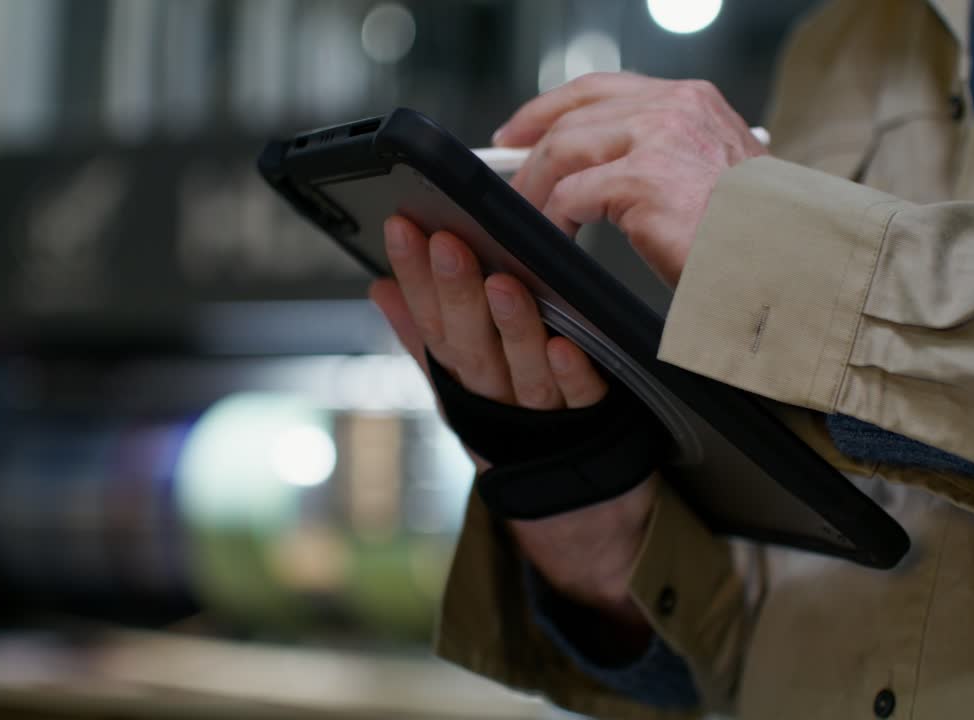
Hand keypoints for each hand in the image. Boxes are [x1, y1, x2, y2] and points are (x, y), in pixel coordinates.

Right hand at [369, 215, 654, 635]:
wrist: (578, 516)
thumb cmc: (520, 436)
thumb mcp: (464, 389)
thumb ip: (425, 339)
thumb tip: (380, 287)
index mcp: (465, 381)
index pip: (431, 323)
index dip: (415, 277)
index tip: (403, 228)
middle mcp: (497, 399)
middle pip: (469, 345)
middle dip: (454, 292)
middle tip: (447, 241)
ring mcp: (542, 417)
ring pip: (521, 369)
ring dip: (511, 326)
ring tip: (501, 282)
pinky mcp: (594, 427)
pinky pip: (580, 399)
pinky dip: (571, 374)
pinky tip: (565, 345)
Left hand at [496, 72, 766, 285]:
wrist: (784, 264)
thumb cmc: (753, 235)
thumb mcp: (712, 177)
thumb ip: (664, 158)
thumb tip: (601, 171)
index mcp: (692, 101)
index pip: (602, 89)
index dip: (552, 108)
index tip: (522, 132)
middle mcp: (675, 107)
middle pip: (574, 114)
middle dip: (531, 147)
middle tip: (511, 180)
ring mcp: (658, 139)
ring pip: (564, 150)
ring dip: (536, 187)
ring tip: (529, 218)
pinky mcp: (641, 180)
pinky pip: (571, 195)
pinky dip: (554, 218)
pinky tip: (557, 239)